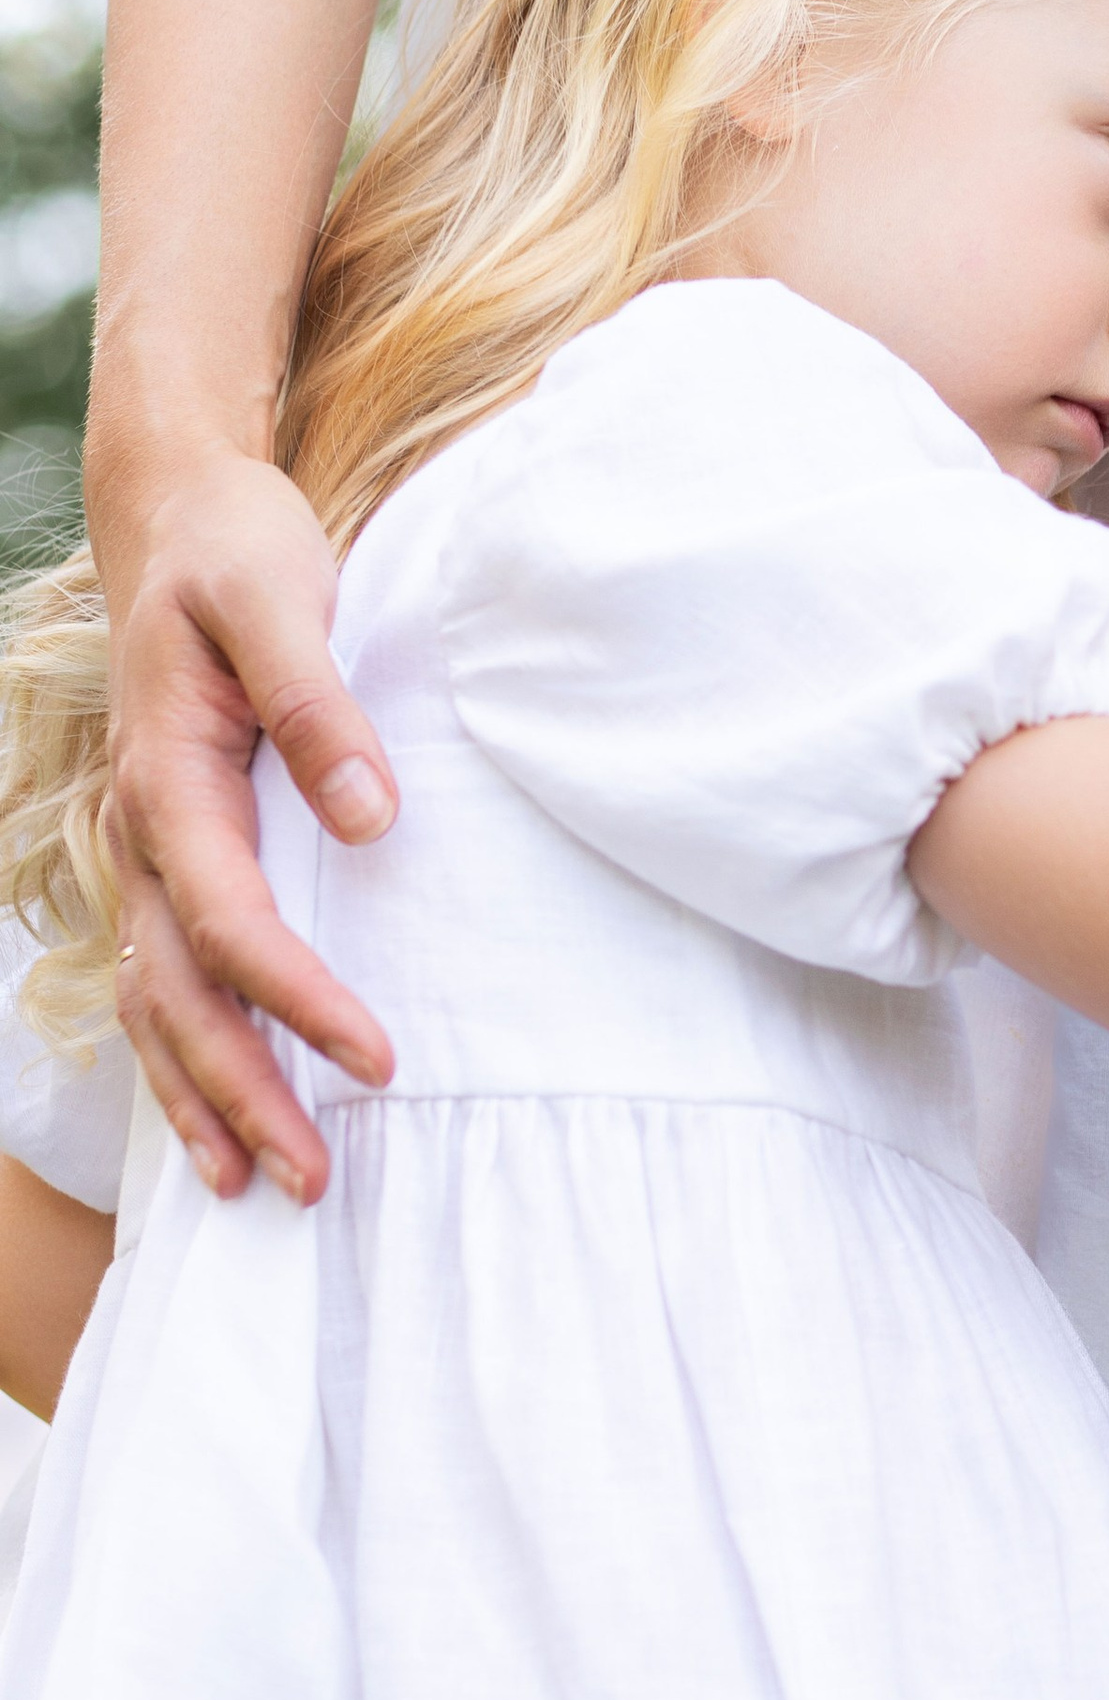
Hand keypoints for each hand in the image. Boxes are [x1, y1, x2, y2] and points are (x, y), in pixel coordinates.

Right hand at [98, 446, 398, 1201]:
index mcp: (169, 778)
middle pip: (180, 993)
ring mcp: (144, 849)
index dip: (298, 1001)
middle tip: (312, 1181)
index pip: (232, 923)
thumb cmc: (236, 551)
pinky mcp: (166, 852)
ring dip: (204, 1096)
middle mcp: (141, 830)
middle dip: (242, 1093)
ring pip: (156, 1001)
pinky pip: (161, 976)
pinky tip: (220, 1117)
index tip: (376, 1062)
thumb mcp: (281, 598)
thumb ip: (318, 705)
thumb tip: (370, 814)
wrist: (174, 514)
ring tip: (258, 1185)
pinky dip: (184, 1055)